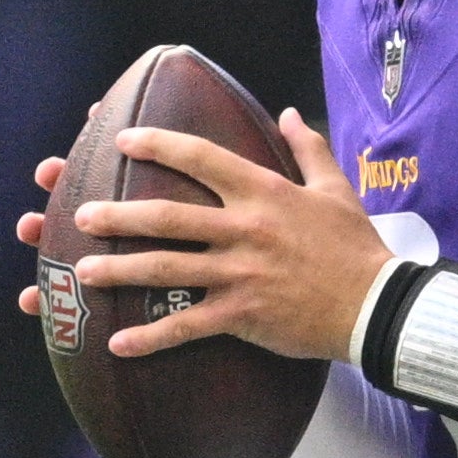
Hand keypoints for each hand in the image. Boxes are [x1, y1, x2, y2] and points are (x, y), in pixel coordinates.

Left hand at [9, 115, 388, 364]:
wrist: (375, 304)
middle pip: (169, 217)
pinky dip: (151, 336)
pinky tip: (118, 343)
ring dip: (121, 271)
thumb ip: (308, 149)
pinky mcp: (242, 315)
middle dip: (119, 216)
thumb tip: (289, 114)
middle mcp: (245, 229)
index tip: (124, 140)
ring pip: (167, 269)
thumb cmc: (355, 246)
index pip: (202, 159)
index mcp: (264, 192)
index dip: (160, 146)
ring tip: (83, 271)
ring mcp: (240, 273)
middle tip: (81, 215)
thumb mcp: (335, 189)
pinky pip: (187, 325)